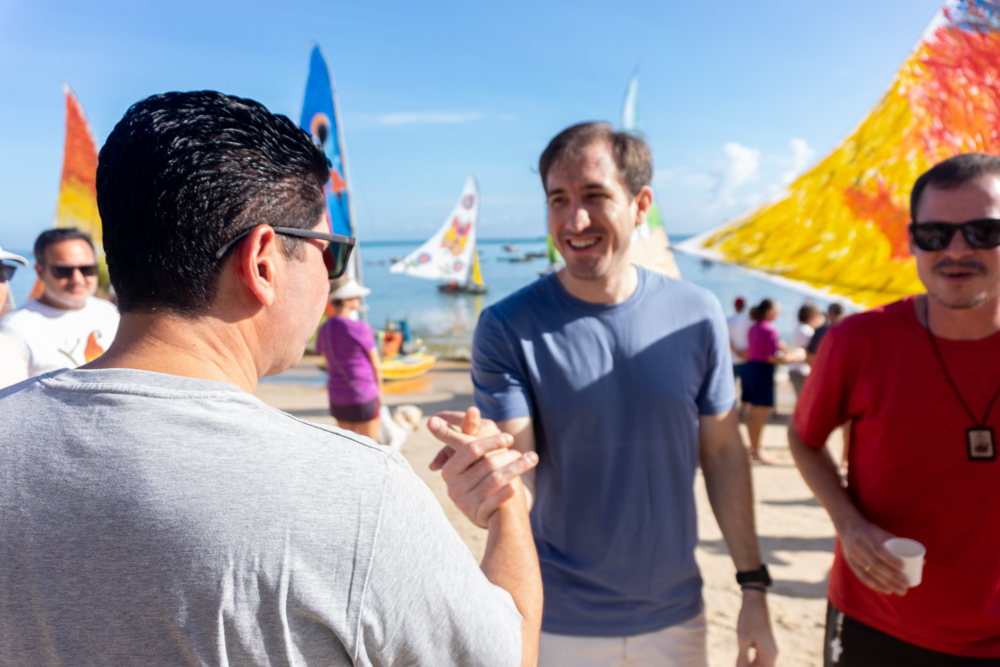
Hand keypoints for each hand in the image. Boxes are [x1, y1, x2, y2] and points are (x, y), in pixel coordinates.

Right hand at [427, 407, 537, 527]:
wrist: (488, 507)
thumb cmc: (480, 473)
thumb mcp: (473, 453)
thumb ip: (470, 430)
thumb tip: (473, 408)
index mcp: (450, 469)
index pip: (470, 449)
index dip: (491, 442)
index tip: (510, 437)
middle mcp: (453, 486)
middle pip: (486, 464)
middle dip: (507, 455)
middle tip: (524, 452)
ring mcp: (464, 502)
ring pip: (494, 480)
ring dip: (516, 469)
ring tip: (531, 460)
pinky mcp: (477, 515)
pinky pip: (493, 502)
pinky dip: (505, 494)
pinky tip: (516, 487)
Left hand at [736, 590, 776, 666]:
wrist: (754, 602)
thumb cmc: (749, 619)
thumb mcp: (743, 640)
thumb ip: (742, 658)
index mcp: (769, 654)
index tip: (739, 666)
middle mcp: (772, 653)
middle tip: (738, 664)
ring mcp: (768, 649)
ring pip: (759, 664)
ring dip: (749, 665)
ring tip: (738, 662)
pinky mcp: (764, 644)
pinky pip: (758, 658)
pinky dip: (750, 661)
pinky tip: (740, 658)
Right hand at [838, 516, 907, 594]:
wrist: (848, 528)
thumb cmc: (873, 532)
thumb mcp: (884, 534)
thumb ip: (901, 546)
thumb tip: (923, 561)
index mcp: (868, 537)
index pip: (879, 550)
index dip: (891, 560)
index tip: (904, 567)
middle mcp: (859, 547)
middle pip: (876, 565)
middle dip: (892, 577)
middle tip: (906, 584)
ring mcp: (853, 556)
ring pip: (871, 573)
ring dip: (887, 584)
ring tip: (901, 591)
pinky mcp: (851, 564)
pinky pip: (864, 577)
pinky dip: (876, 585)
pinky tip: (887, 590)